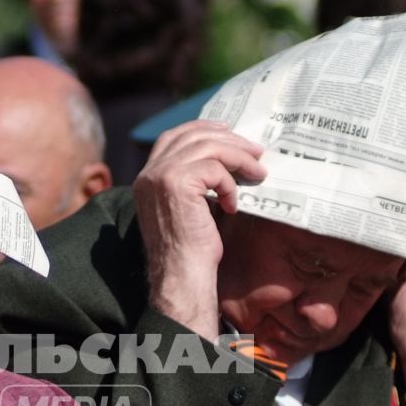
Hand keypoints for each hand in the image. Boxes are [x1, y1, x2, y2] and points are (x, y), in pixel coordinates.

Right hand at [133, 120, 266, 339]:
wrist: (181, 276)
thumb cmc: (189, 251)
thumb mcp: (188, 208)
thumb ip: (194, 181)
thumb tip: (226, 157)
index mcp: (146, 178)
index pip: (172, 137)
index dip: (201, 129)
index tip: (228, 131)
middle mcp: (148, 173)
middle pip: (192, 136)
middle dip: (228, 140)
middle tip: (255, 151)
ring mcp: (159, 176)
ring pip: (207, 147)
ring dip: (238, 158)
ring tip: (258, 172)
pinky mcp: (175, 183)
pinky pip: (214, 169)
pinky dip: (230, 184)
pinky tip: (233, 205)